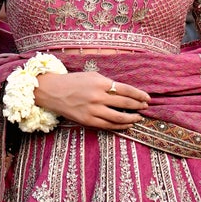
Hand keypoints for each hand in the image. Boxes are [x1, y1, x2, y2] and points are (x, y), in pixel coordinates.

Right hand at [32, 68, 150, 129]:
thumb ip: (108, 83)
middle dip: (138, 106)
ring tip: (138, 117)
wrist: (53, 91)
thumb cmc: (73, 81)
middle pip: (125, 103)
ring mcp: (93, 110)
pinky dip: (120, 126)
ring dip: (131, 118)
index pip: (126, 89)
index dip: (139, 95)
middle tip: (145, 107)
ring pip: (118, 117)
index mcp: (100, 83)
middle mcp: (98, 97)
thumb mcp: (92, 76)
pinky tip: (127, 124)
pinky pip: (108, 125)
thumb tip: (124, 91)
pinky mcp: (88, 121)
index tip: (147, 98)